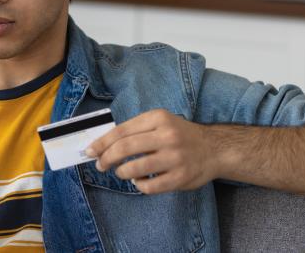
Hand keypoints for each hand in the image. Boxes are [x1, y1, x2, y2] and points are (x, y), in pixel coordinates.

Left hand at [86, 109, 216, 194]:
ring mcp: (174, 158)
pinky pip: (149, 186)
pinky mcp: (180, 177)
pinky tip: (139, 180)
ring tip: (121, 172)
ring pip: (134, 169)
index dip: (102, 143)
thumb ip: (136, 130)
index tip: (89, 151)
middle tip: (100, 165)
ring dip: (121, 172)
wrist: (215, 149)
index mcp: (158, 118)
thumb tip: (104, 144)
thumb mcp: (161, 122)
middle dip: (106, 158)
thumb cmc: (180, 135)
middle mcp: (167, 136)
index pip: (121, 131)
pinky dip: (138, 185)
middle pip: (125, 148)